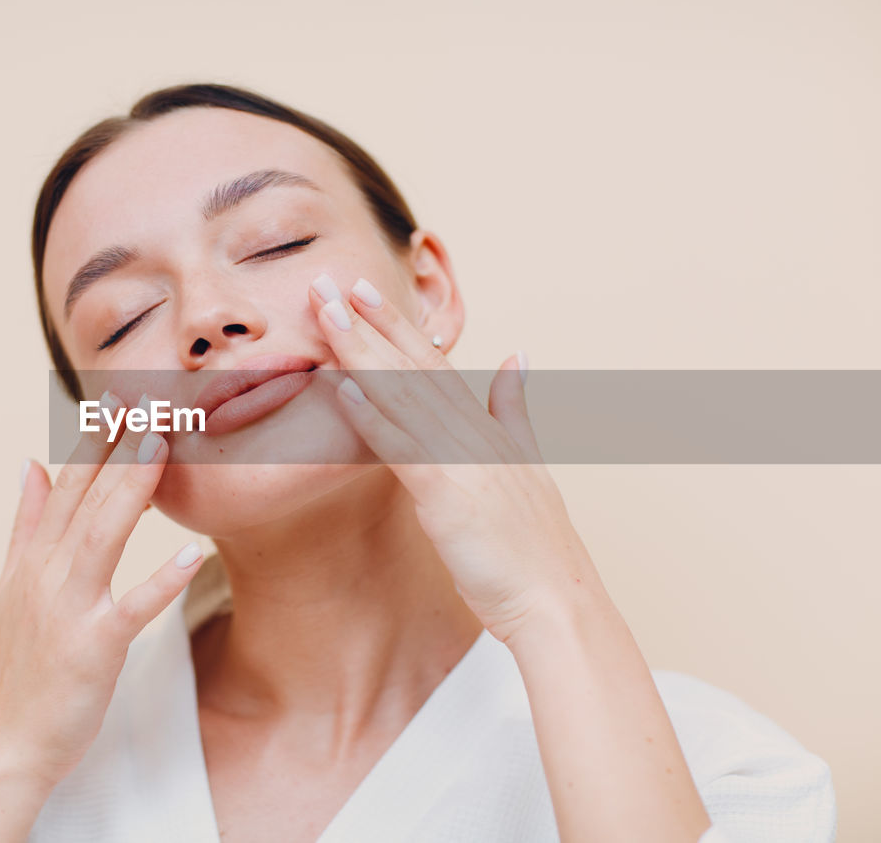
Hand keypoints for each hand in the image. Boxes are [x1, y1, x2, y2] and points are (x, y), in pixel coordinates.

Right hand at [0, 395, 204, 786]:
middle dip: (118, 443)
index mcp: (32, 559)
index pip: (67, 484)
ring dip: (132, 486)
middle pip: (86, 497)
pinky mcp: (93, 647)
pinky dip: (162, 579)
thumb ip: (24, 525)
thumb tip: (29, 463)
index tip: (121, 395)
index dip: (95, 437)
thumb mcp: (10, 588)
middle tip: (150, 395)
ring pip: (102, 535)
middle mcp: (45, 575)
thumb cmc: (20, 668)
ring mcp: (67, 609)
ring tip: (161, 442)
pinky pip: (132, 608)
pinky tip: (193, 551)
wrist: (7, 743)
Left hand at [309, 275, 600, 644]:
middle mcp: (476, 434)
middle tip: (331, 281)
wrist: (557, 602)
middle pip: (415, 367)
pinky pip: (404, 449)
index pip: (434, 364)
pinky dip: (372, 417)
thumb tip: (516, 357)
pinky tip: (343, 389)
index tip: (364, 291)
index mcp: (488, 428)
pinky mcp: (450, 495)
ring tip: (327, 314)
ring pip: (404, 395)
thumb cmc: (534, 548)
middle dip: (371, 322)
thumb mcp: (528, 466)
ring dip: (361, 352)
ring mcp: (464, 461)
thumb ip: (515, 410)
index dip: (397, 325)